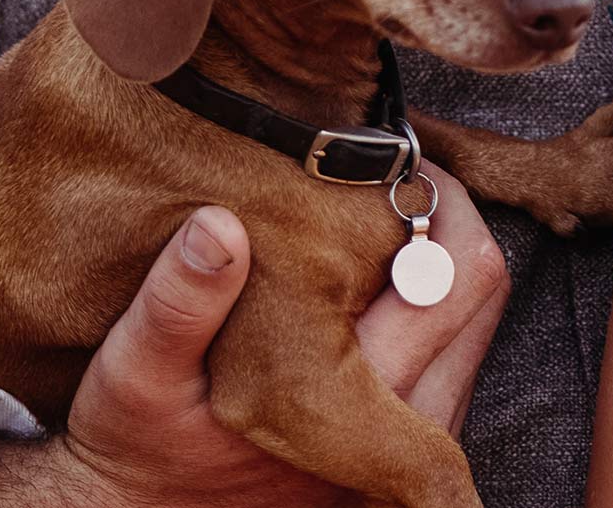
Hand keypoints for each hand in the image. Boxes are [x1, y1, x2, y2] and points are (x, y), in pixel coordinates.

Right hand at [0, 164, 507, 505]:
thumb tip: (218, 228)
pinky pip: (450, 359)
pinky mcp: (401, 448)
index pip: (457, 280)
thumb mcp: (132, 374)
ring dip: (436, 270)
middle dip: (444, 225)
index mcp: (352, 400)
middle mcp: (406, 425)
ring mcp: (411, 440)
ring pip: (473, 330)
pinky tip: (362, 284)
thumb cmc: (133, 447)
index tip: (391, 163)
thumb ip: (174, 305)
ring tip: (371, 226)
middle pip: (481, 298)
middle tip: (384, 179)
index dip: (439, 202)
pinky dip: (425, 311)